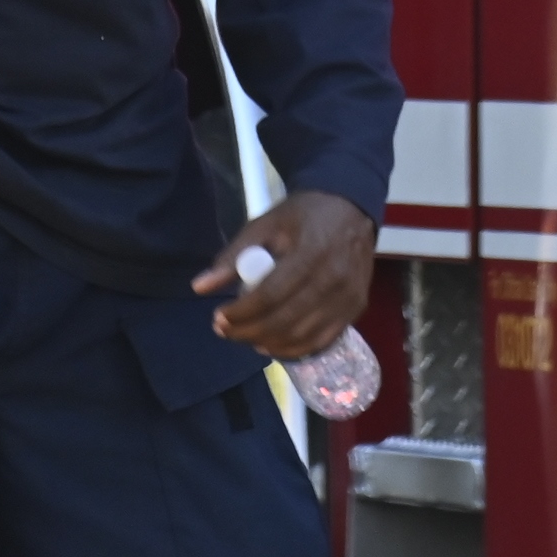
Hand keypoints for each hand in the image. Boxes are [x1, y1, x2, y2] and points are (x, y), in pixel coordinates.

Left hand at [193, 191, 374, 359]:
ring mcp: (349, 297)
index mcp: (312, 252)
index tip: (218, 316)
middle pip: (286, 320)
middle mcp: (335, 279)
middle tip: (224, 330)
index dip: (242, 312)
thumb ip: (233, 256)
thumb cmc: (303, 214)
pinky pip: (322, 340)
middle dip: (248, 331)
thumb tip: (199, 287)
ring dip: (268, 343)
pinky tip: (272, 344)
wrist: (350, 207)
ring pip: (303, 336)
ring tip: (245, 337)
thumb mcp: (265, 224)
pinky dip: (294, 349)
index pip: (271, 294)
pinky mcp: (356, 309)